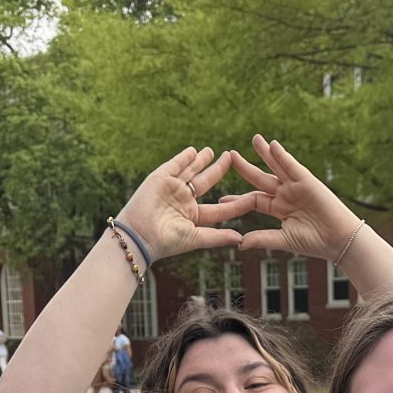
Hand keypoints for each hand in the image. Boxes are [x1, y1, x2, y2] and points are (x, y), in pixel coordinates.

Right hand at [116, 147, 252, 261]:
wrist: (140, 235)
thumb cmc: (167, 241)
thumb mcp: (196, 238)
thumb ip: (218, 237)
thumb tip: (241, 239)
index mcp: (194, 217)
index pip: (220, 208)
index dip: (236, 202)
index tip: (253, 196)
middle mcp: (183, 201)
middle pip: (205, 182)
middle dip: (217, 170)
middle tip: (230, 157)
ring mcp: (171, 188)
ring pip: (190, 171)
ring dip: (200, 160)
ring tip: (211, 151)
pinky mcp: (160, 178)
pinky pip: (175, 165)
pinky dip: (184, 157)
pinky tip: (194, 150)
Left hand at [228, 136, 363, 263]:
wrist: (338, 240)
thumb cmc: (314, 242)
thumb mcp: (284, 239)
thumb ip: (262, 239)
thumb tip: (240, 244)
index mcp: (279, 209)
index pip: (254, 200)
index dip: (238, 198)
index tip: (221, 197)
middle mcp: (286, 195)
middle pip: (261, 178)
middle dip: (246, 168)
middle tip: (230, 156)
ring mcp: (296, 186)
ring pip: (277, 166)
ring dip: (266, 152)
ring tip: (255, 139)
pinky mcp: (308, 181)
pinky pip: (292, 166)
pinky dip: (283, 156)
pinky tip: (273, 146)